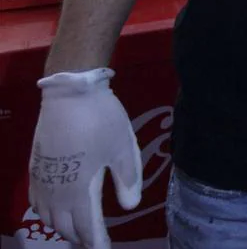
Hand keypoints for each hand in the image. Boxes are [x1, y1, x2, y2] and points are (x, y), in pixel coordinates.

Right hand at [29, 69, 142, 248]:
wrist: (69, 94)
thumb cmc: (101, 120)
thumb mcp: (123, 149)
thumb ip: (127, 180)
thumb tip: (129, 207)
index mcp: (79, 190)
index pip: (87, 227)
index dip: (96, 242)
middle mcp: (56, 192)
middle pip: (64, 227)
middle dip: (79, 237)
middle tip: (93, 242)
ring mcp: (42, 180)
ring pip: (47, 217)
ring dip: (62, 227)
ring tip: (77, 230)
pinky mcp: (34, 167)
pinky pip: (36, 202)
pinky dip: (46, 213)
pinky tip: (54, 210)